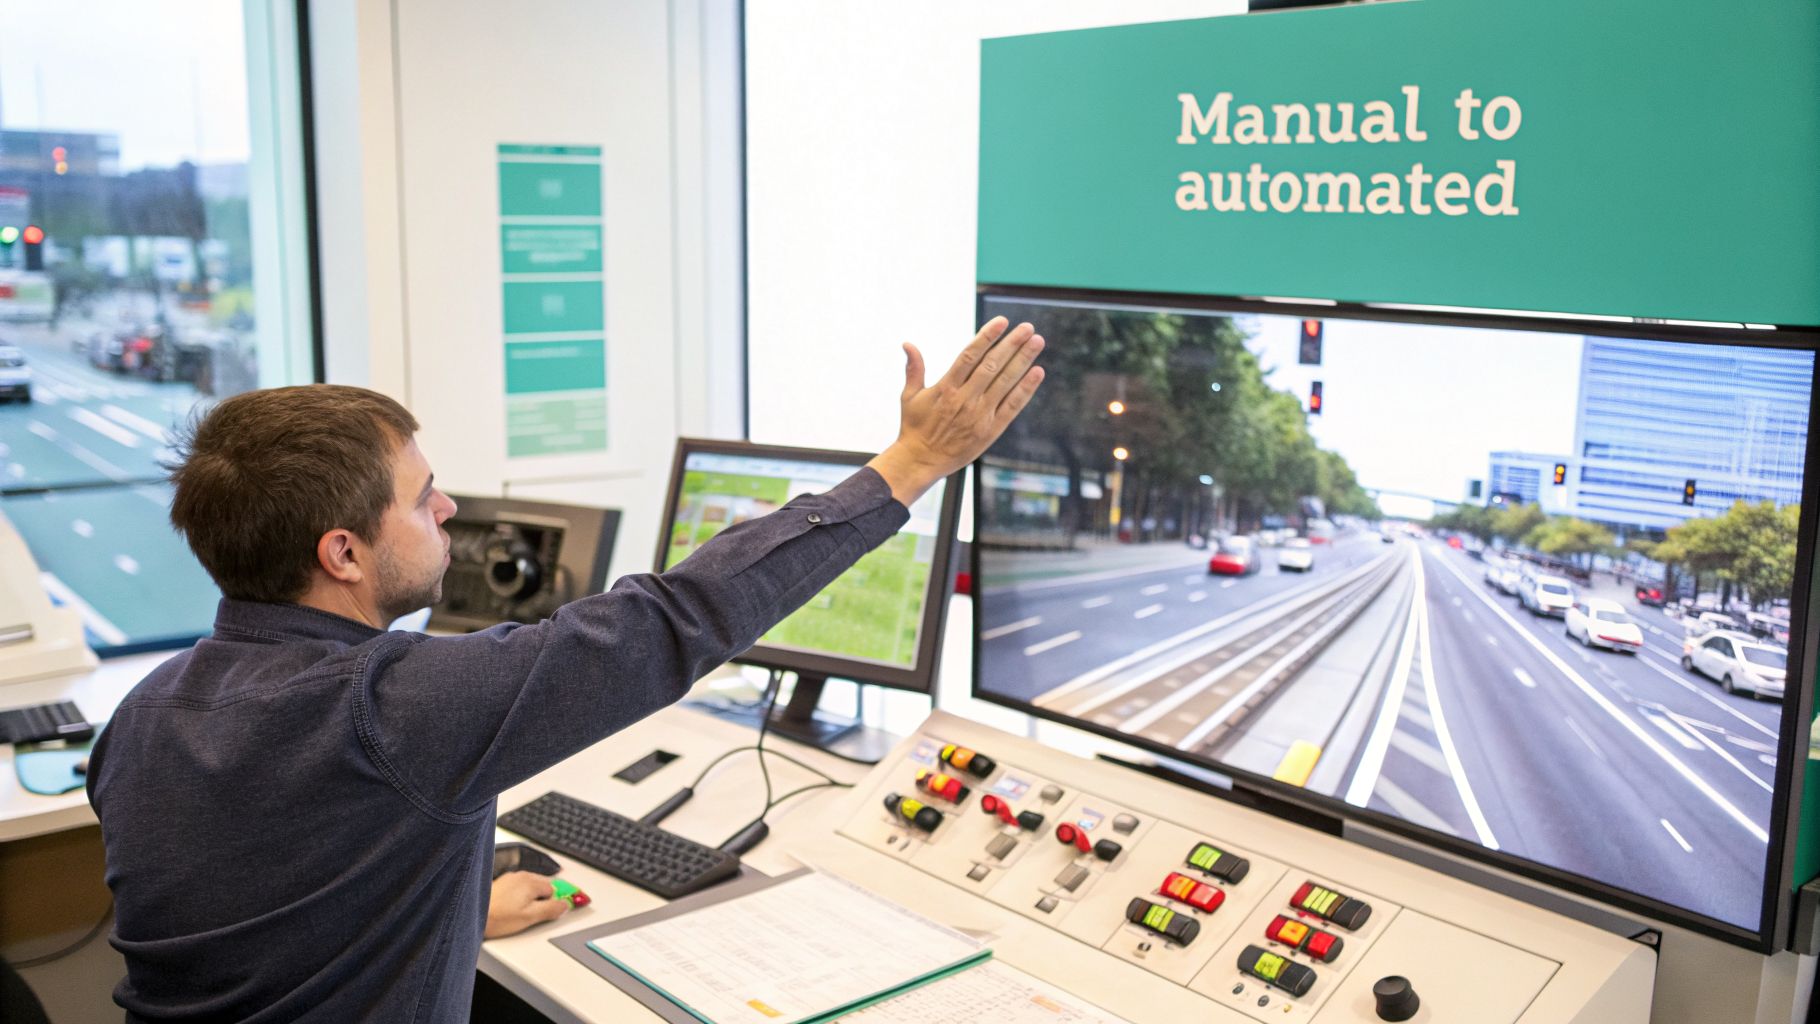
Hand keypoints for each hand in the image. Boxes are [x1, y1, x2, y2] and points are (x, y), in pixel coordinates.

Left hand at [484, 871, 571, 938]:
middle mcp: (522, 876)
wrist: (472, 915)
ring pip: (531, 887)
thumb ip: (551, 909)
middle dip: (543, 899)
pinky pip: (519, 889)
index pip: (555, 889)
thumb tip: (565, 905)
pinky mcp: (502, 884)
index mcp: (531, 881)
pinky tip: (511, 909)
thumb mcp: (530, 917)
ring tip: (520, 914)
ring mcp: (511, 879)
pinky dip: (519, 897)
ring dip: (531, 898)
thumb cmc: (497, 917)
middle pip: (543, 886)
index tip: (560, 908)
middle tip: (534, 916)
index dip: (555, 902)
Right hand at [867, 317, 1045, 504]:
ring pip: (1005, 382)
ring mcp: (980, 415)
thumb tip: (908, 344)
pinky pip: (1012, 406)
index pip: (969, 356)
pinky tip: (1037, 372)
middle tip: (1027, 328)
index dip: (987, 337)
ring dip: (1023, 360)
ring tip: (1037, 342)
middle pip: (992, 365)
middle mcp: (965, 399)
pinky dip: (1026, 389)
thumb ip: (914, 369)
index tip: (1002, 321)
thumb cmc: (915, 428)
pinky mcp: (991, 430)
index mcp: (946, 388)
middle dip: (1011, 344)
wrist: (921, 461)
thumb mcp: (909, 396)